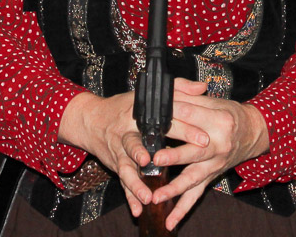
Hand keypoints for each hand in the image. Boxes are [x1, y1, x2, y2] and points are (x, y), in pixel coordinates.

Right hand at [57, 90, 209, 218]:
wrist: (92, 120)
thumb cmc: (124, 106)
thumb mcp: (149, 94)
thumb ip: (178, 88)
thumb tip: (202, 87)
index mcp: (139, 114)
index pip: (165, 120)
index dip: (184, 128)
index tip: (203, 138)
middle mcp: (126, 133)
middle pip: (140, 143)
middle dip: (156, 154)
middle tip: (167, 161)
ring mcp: (119, 151)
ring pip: (126, 168)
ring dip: (136, 183)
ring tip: (148, 195)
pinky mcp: (116, 165)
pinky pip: (122, 183)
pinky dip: (129, 197)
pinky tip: (138, 210)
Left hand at [147, 78, 269, 229]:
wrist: (253, 132)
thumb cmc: (229, 114)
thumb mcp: (215, 102)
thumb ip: (191, 97)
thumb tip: (167, 95)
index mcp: (220, 121)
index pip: (192, 117)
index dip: (173, 115)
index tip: (153, 115)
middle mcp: (219, 145)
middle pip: (194, 151)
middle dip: (174, 156)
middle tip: (155, 160)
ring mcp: (216, 164)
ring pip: (193, 178)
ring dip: (174, 190)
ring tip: (156, 198)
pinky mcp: (212, 177)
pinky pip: (196, 195)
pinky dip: (183, 209)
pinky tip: (170, 222)